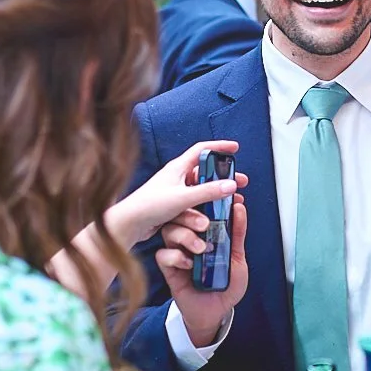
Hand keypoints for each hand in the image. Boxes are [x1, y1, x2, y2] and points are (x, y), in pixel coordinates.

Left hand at [107, 141, 245, 248]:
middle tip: (240, 182)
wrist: (129, 224)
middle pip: (206, 171)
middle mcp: (177, 177)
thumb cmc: (149, 206)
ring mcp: (175, 191)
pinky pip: (195, 202)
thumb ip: (208, 192)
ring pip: (202, 188)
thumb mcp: (183, 198)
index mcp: (178, 167)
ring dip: (217, 193)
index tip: (235, 148)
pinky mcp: (173, 206)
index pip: (202, 149)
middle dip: (224, 176)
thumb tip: (231, 185)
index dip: (219, 147)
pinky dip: (207, 205)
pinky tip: (216, 212)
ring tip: (232, 200)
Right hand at [156, 195, 249, 346]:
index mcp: (204, 232)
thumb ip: (237, 234)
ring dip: (184, 236)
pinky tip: (189, 264)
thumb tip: (239, 208)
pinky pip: (163, 255)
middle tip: (205, 223)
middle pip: (179, 215)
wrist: (216, 313)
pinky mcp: (169, 269)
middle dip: (190, 215)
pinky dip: (175, 257)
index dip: (202, 199)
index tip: (213, 194)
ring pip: (169, 231)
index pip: (198, 209)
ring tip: (201, 249)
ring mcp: (178, 253)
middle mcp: (189, 239)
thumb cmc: (226, 286)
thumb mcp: (238, 258)